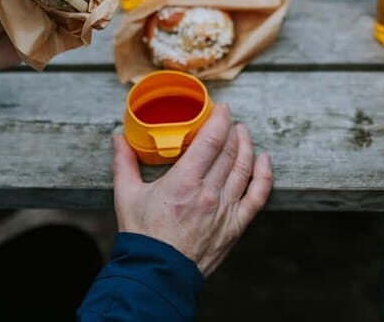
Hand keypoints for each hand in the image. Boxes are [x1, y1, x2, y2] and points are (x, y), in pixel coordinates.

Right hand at [112, 104, 272, 276]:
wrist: (157, 275)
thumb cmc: (143, 236)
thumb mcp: (127, 195)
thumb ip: (124, 163)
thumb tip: (118, 137)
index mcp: (184, 182)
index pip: (211, 140)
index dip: (220, 120)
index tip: (222, 109)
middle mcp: (209, 193)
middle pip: (230, 151)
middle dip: (232, 130)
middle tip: (229, 120)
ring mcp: (225, 210)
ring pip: (244, 168)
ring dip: (247, 146)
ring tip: (244, 133)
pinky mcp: (235, 225)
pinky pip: (257, 196)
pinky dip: (264, 175)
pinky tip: (265, 161)